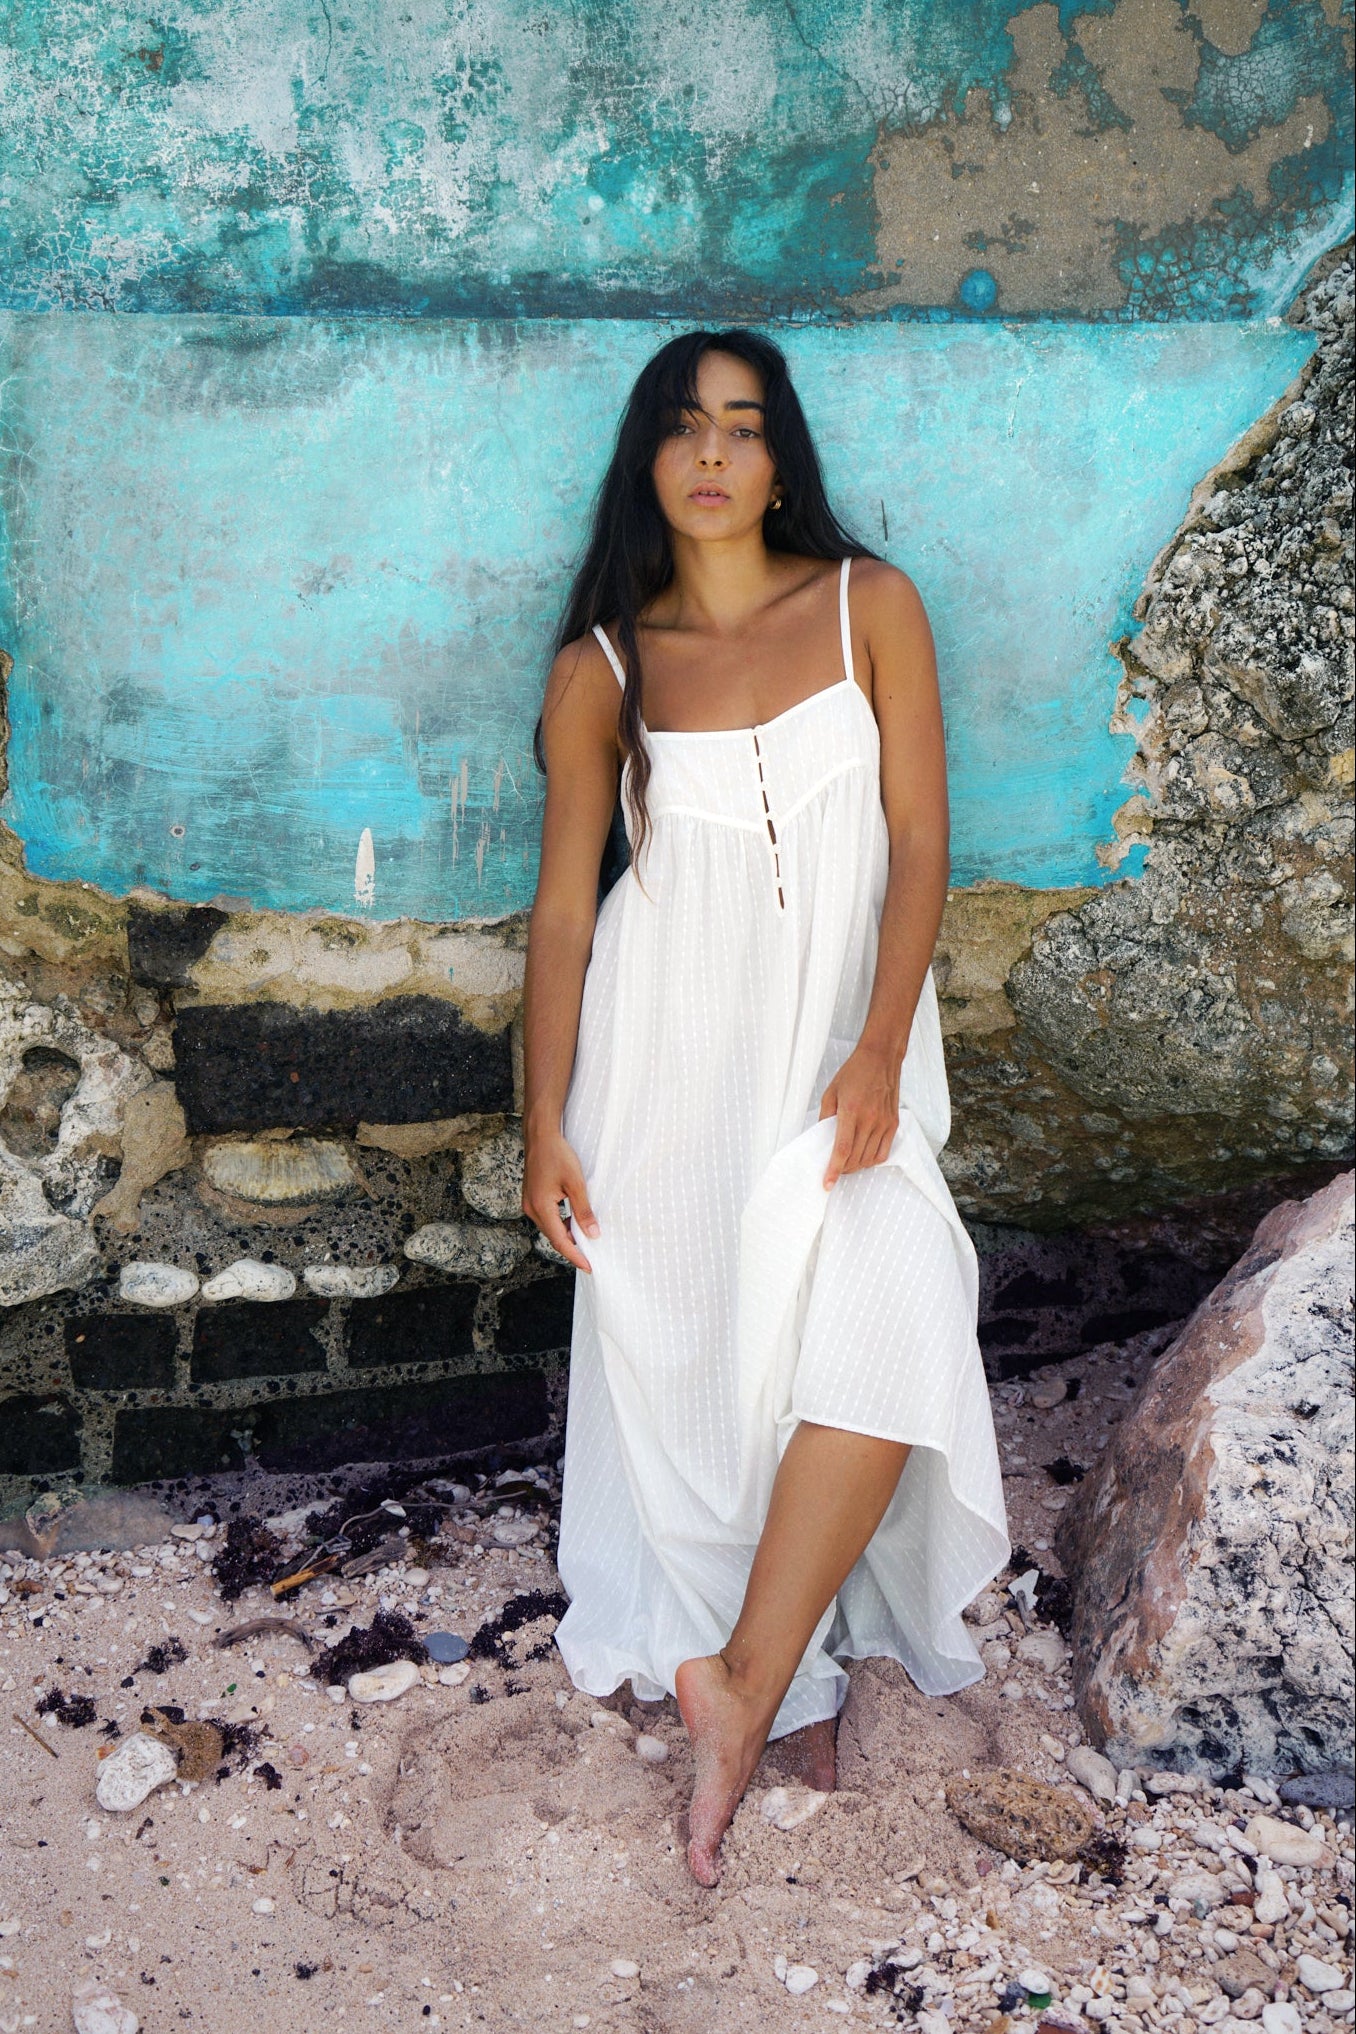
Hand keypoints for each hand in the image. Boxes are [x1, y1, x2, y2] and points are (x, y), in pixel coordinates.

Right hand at [522, 1128, 599, 1273]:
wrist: (541, 1136)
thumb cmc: (558, 1155)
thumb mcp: (576, 1183)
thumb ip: (584, 1211)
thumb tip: (593, 1234)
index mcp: (541, 1208)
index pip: (559, 1240)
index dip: (575, 1255)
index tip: (589, 1266)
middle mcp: (531, 1209)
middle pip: (553, 1237)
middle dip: (571, 1249)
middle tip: (590, 1258)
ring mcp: (530, 1203)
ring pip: (550, 1228)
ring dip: (566, 1236)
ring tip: (585, 1242)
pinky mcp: (532, 1197)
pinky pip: (547, 1218)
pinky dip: (561, 1224)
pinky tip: (573, 1222)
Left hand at [818, 1044, 899, 1187]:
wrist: (881, 1058)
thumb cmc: (854, 1073)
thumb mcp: (831, 1092)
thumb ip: (825, 1117)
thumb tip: (823, 1138)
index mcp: (851, 1111)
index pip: (842, 1149)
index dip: (833, 1170)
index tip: (827, 1184)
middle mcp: (870, 1119)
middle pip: (855, 1158)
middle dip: (842, 1169)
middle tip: (834, 1168)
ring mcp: (884, 1123)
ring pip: (869, 1159)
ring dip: (856, 1166)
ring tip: (847, 1162)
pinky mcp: (894, 1123)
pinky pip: (884, 1152)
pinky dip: (872, 1160)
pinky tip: (863, 1156)